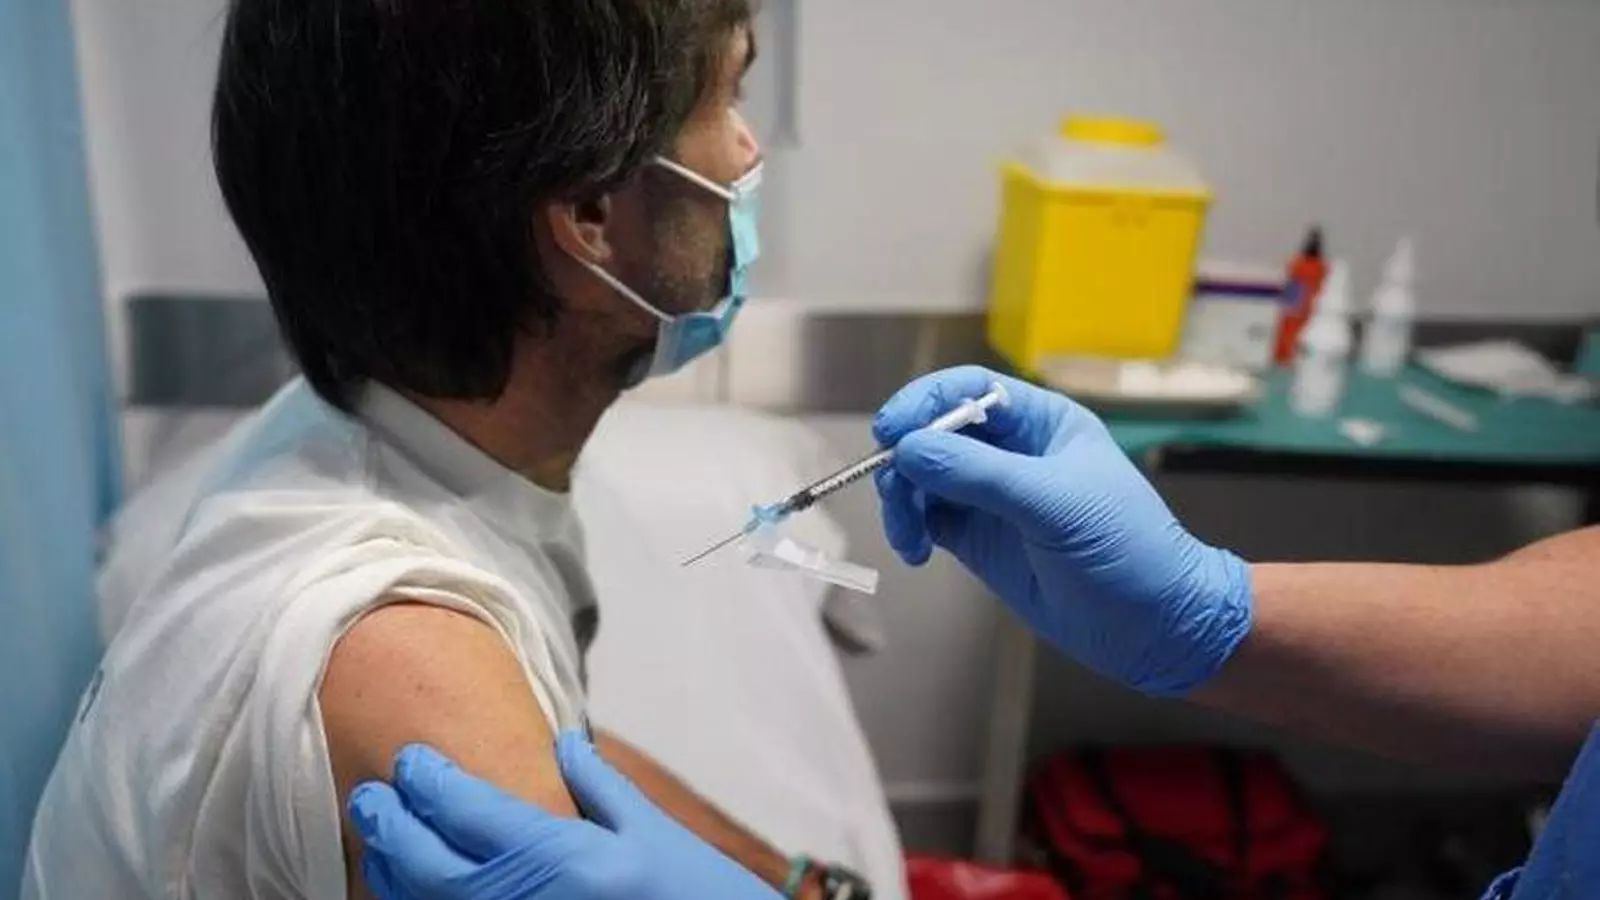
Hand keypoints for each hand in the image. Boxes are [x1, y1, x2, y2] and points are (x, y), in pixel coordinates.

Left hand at [350, 734, 780, 899]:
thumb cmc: (692, 894)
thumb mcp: (651, 835)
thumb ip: (601, 788)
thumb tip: (565, 744)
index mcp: (560, 856)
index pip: (466, 810)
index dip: (428, 781)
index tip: (409, 760)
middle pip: (427, 862)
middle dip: (391, 825)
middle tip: (370, 796)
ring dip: (393, 872)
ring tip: (381, 842)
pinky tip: (410, 891)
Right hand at [873, 366, 1252, 695]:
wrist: (1153, 626)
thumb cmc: (1127, 550)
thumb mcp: (1055, 504)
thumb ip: (980, 474)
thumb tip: (909, 448)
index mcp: (1042, 423)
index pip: (970, 390)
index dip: (925, 401)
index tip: (892, 429)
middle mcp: (1012, 453)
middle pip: (935, 432)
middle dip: (906, 457)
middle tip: (894, 490)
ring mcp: (991, 497)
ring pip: (922, 478)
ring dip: (901, 500)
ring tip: (909, 537)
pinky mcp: (978, 538)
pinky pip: (926, 518)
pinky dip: (909, 529)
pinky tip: (916, 552)